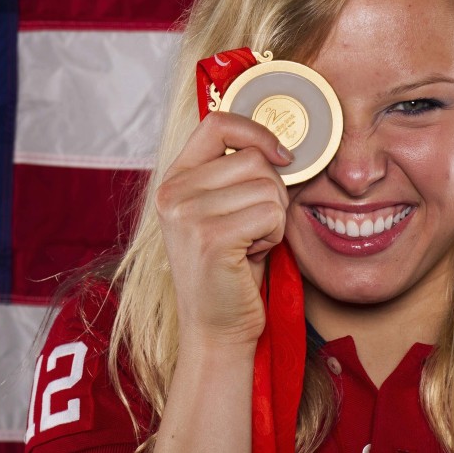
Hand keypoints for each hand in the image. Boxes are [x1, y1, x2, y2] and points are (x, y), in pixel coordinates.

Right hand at [155, 111, 292, 349]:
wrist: (215, 329)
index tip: (281, 156)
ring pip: (267, 186)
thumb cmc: (229, 270)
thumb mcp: (222, 211)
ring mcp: (187, 214)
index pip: (216, 123)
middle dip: (273, 192)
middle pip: (253, 159)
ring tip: (251, 243)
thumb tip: (280, 145)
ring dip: (275, 217)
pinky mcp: (210, 237)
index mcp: (174, 180)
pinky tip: (253, 256)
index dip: (256, 131)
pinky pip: (271, 213)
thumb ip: (235, 175)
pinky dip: (275, 235)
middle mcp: (173, 192)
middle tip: (255, 227)